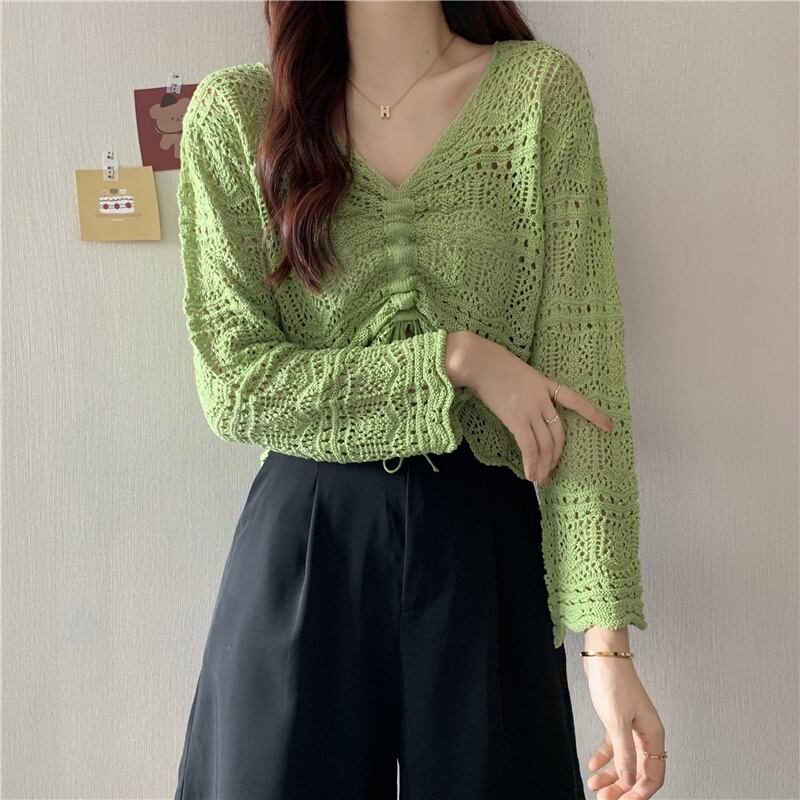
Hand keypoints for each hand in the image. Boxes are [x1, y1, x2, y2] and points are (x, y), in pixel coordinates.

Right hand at [445, 331, 613, 483]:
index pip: (576, 401)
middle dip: (556, 456)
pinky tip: (530, 475)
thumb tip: (523, 414)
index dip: (593, 414)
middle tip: (551, 472)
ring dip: (544, 465)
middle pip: (558, 434)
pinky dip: (531, 463)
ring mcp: (531, 409)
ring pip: (545, 444)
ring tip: (540, 479)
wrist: (478, 362)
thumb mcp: (518, 374)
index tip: (609, 427)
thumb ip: (525, 393)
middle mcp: (543, 399)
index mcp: (545, 384)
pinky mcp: (516, 419)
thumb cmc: (492, 365)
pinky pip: (529, 446)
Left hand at [583, 655, 666, 797]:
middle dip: (623, 788)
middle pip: (638, 770)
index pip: (653, 773)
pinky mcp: (618, 719)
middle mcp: (645, 732)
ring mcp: (632, 726)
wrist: (603, 655)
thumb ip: (624, 753)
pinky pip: (614, 746)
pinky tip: (592, 766)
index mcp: (653, 733)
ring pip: (624, 760)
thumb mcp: (617, 721)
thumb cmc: (613, 681)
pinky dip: (604, 758)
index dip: (640, 792)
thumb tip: (630, 781)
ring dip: (611, 776)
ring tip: (595, 788)